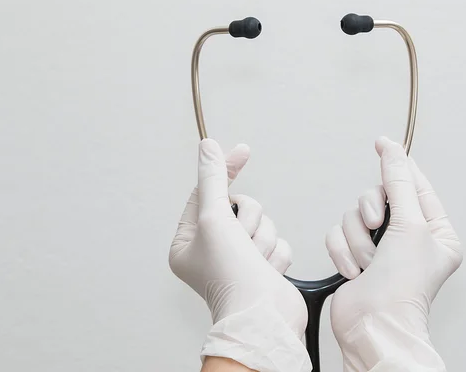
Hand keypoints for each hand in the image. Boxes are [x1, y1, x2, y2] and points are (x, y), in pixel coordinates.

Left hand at [169, 139, 310, 371]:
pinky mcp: (262, 266)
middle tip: (240, 239)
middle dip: (248, 222)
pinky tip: (265, 271)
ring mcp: (239, 259)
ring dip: (262, 240)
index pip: (206, 193)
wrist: (264, 317)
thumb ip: (213, 179)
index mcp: (188, 241)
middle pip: (241, 208)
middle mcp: (212, 250)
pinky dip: (275, 254)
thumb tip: (208, 148)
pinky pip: (278, 241)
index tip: (242, 151)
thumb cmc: (232, 277)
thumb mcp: (214, 217)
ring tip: (253, 261)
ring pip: (263, 224)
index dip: (226, 171)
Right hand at [326, 137, 462, 371]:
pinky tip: (355, 272)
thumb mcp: (409, 224)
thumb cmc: (403, 288)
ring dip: (358, 240)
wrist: (373, 324)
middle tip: (378, 227)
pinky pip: (338, 235)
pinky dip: (344, 252)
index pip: (414, 186)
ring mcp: (379, 249)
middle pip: (377, 198)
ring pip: (354, 217)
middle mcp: (406, 238)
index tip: (383, 143)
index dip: (398, 165)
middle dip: (372, 215)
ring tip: (370, 262)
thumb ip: (397, 182)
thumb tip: (393, 150)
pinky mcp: (354, 257)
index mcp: (433, 231)